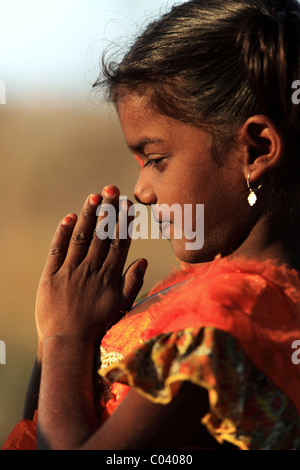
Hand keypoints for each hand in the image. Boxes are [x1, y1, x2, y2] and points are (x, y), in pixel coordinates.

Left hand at [35, 186, 146, 346]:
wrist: (68, 342)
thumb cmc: (98, 325)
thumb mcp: (121, 306)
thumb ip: (133, 282)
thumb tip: (144, 260)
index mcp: (109, 276)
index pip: (119, 243)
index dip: (123, 222)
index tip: (127, 205)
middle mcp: (90, 270)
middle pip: (101, 235)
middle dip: (107, 211)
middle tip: (112, 189)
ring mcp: (70, 271)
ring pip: (81, 238)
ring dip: (88, 216)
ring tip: (95, 197)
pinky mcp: (51, 276)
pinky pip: (57, 251)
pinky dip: (62, 233)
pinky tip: (69, 218)